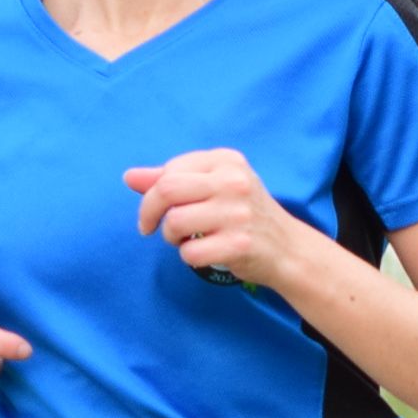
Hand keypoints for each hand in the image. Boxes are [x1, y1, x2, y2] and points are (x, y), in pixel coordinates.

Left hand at [125, 149, 305, 288]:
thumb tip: (129, 176)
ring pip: (174, 223)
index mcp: (227, 161)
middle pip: (166, 190)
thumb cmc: (243, 214)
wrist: (287, 247)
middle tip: (149, 227)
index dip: (152, 191)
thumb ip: (171, 179)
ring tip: (188, 239)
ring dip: (171, 237)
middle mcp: (234, 182)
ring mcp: (238, 213)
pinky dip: (189, 257)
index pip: (170, 170)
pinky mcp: (239, 244)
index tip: (156, 209)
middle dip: (148, 212)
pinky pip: (190, 252)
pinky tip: (205, 253)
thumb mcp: (213, 186)